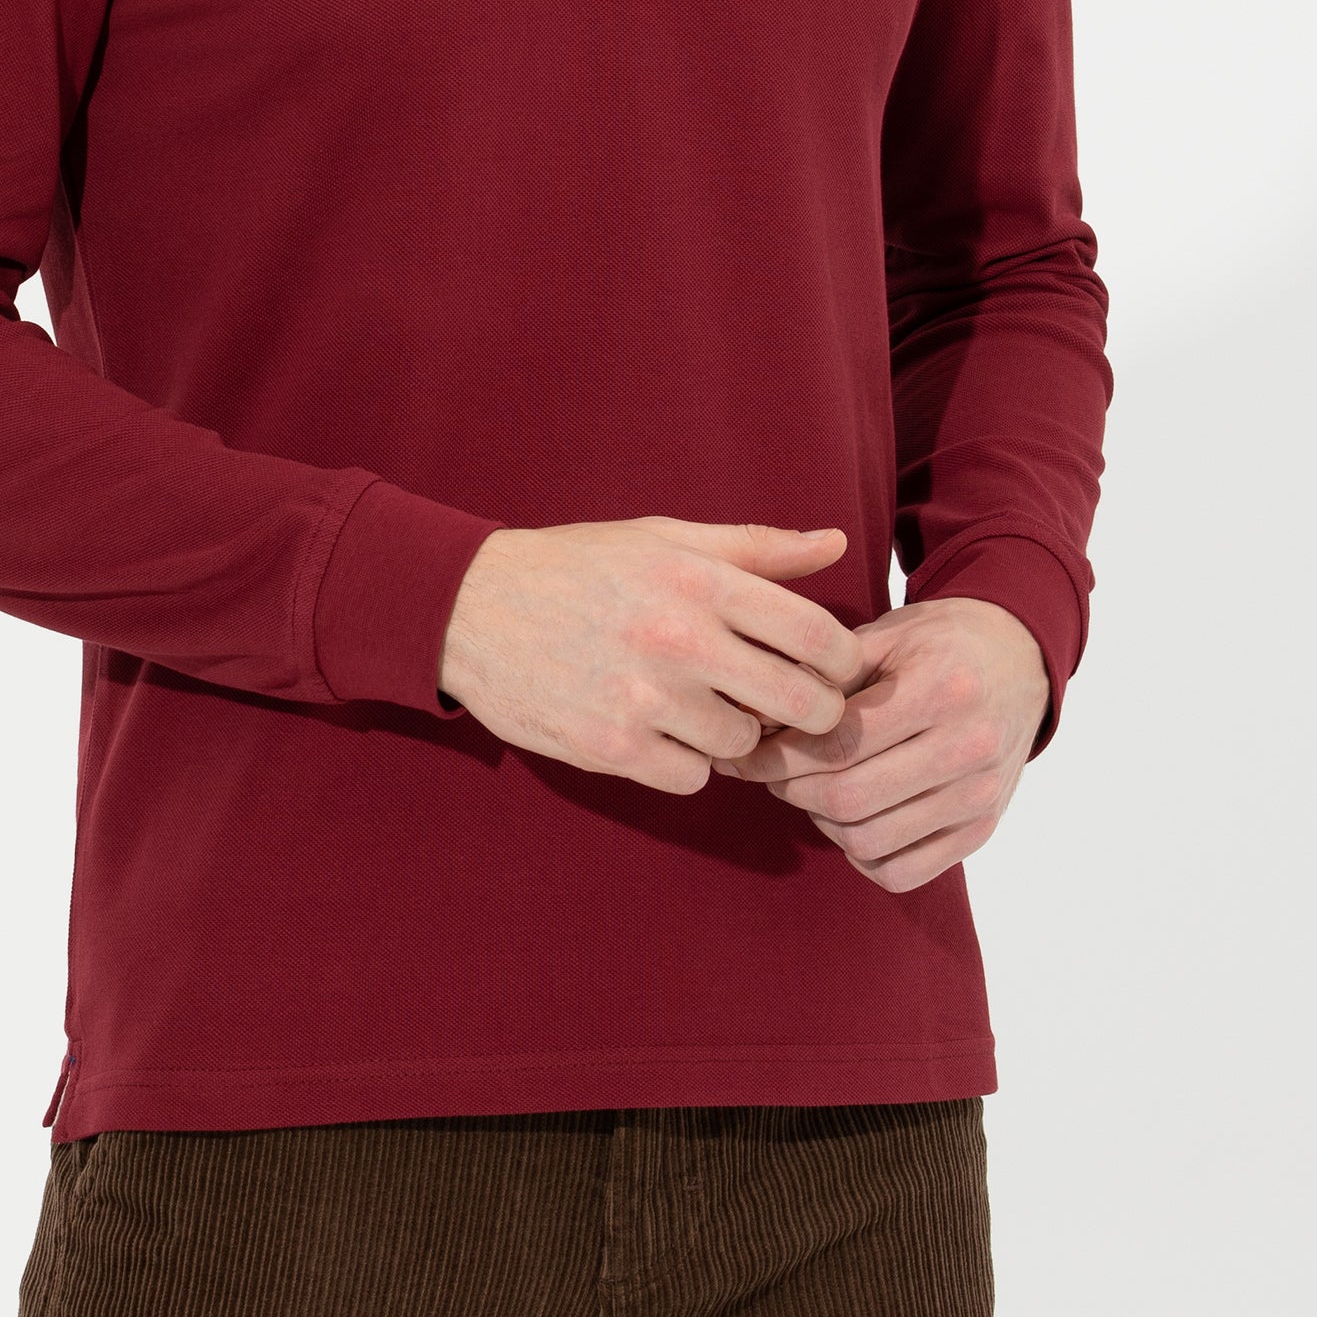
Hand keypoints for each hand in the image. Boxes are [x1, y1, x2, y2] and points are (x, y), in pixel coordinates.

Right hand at [437, 520, 867, 795]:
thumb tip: (837, 544)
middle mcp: (679, 638)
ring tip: (702, 707)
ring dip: (735, 735)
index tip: (834, 671)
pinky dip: (686, 763)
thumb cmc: (580, 566)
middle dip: (811, 714)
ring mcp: (644, 699)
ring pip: (744, 746)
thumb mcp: (664, 538)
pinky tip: (660, 731)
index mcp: (700, 580)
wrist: (472, 607)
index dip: (844, 663)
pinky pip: (692, 778)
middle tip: (794, 709)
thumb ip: (755, 547)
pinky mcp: (611, 748)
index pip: (819, 636)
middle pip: (800, 704)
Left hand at [709, 596, 1049, 891]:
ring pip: (869, 841)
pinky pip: (903, 872)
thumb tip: (757, 719)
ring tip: (810, 788)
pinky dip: (861, 855)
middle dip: (790, 788)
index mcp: (942, 689)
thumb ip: (825, 674)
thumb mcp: (886, 634)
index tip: (744, 752)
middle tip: (770, 770)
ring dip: (821, 822)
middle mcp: (968, 748)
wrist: (1019, 657)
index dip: (777, 754)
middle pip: (849, 798)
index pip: (838, 743)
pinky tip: (851, 819)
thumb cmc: (941, 640)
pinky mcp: (982, 830)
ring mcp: (979, 797)